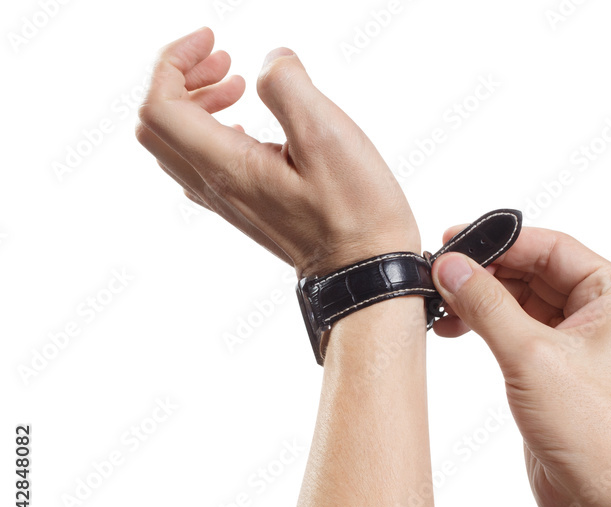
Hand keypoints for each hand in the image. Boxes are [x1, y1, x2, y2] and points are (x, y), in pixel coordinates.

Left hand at [135, 27, 418, 276]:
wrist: (365, 274)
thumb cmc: (356, 213)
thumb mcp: (328, 135)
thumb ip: (287, 86)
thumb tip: (270, 63)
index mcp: (226, 166)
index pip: (159, 104)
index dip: (174, 61)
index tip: (214, 41)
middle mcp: (217, 187)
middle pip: (157, 124)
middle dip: (180, 78)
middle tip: (225, 61)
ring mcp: (229, 203)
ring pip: (176, 144)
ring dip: (195, 103)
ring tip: (238, 85)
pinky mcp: (247, 210)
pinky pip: (201, 165)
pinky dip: (210, 131)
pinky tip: (247, 126)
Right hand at [430, 227, 610, 506]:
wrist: (606, 500)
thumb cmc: (594, 432)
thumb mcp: (531, 357)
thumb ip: (488, 305)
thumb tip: (451, 266)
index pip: (551, 248)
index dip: (500, 242)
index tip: (453, 242)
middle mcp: (602, 314)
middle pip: (534, 272)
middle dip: (486, 273)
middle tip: (438, 274)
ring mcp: (579, 344)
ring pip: (522, 302)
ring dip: (481, 301)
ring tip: (439, 306)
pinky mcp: (556, 371)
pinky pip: (517, 332)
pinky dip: (487, 327)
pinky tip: (456, 328)